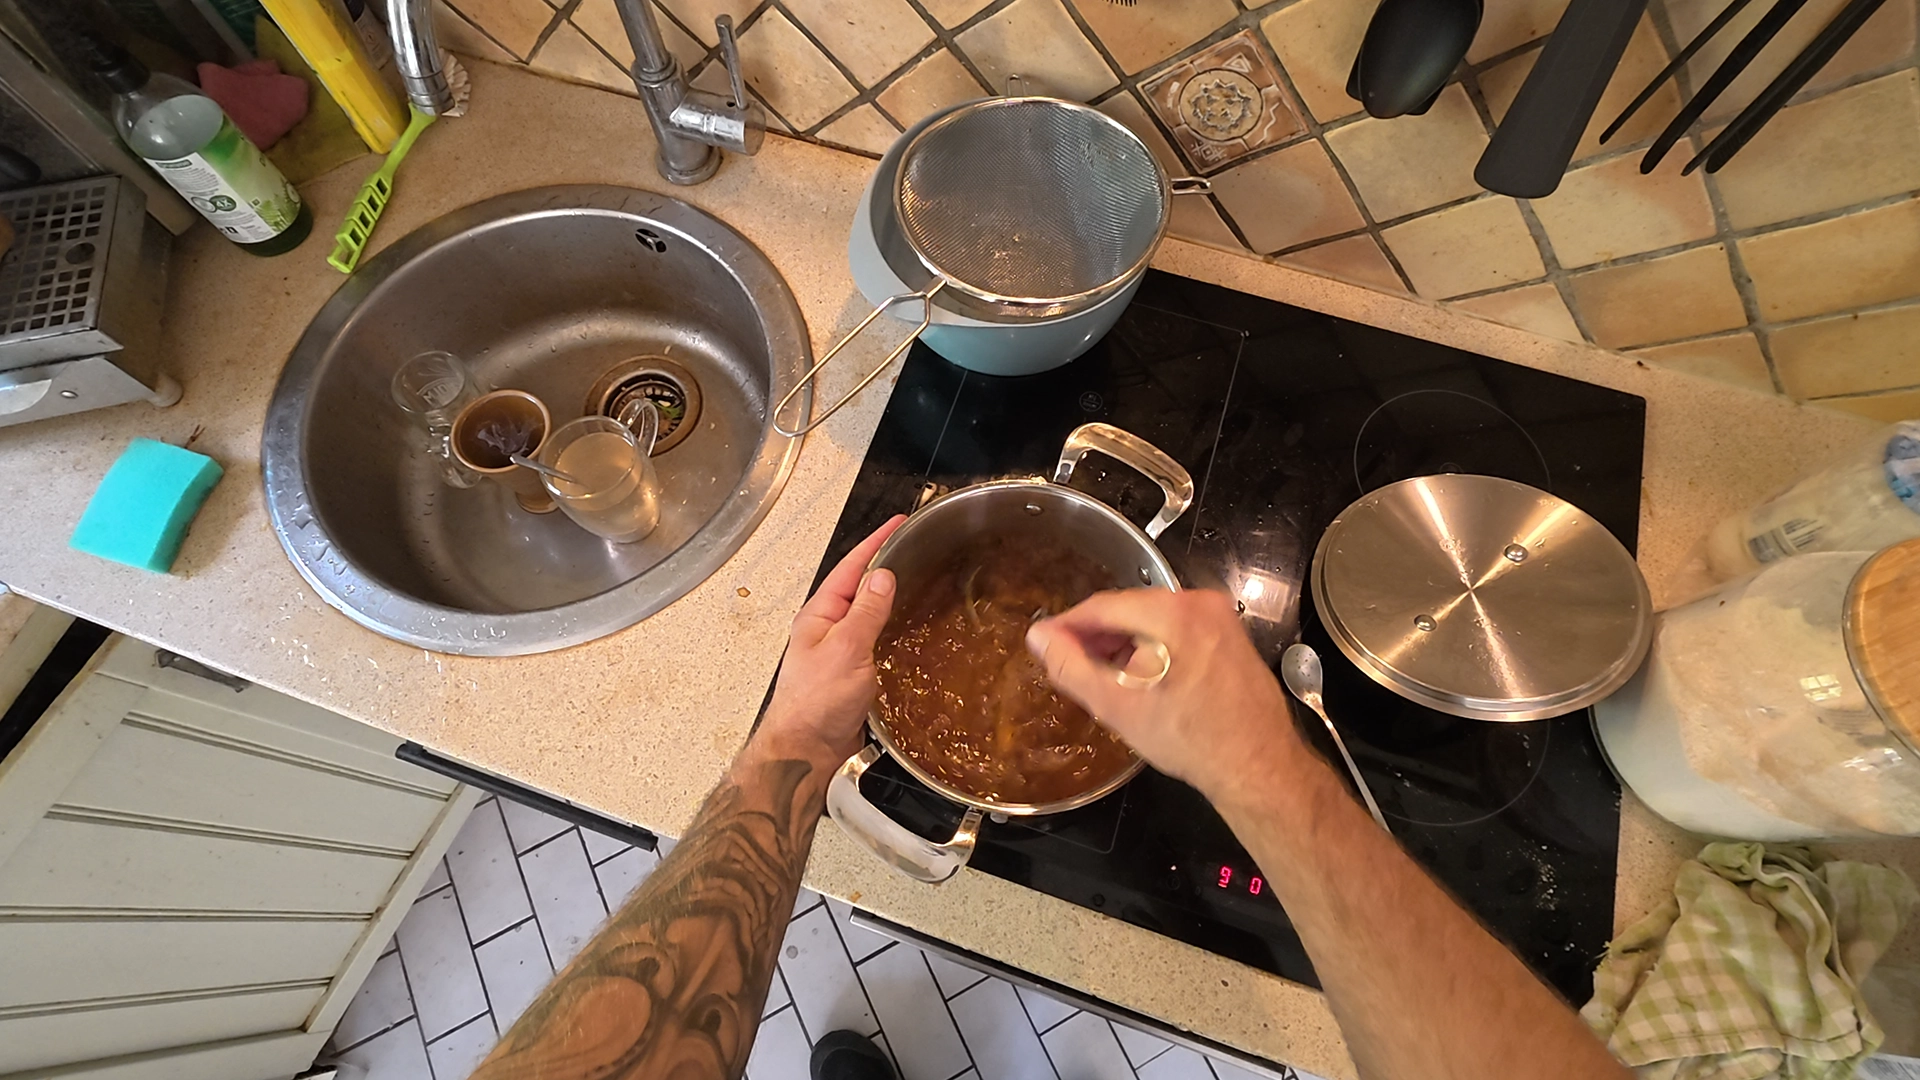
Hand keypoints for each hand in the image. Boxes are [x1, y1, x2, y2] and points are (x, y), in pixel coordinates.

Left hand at [761, 516, 905, 767]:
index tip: (899, 523)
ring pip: (870, 616)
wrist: (808, 751)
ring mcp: (841, 653)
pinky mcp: (854, 675)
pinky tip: (912, 632)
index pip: (851, 568)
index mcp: (820, 615)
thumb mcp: (846, 649)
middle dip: (886, 566)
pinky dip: (894, 631)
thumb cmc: (817, 702)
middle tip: (915, 548)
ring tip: (921, 581)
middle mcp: (829, 630)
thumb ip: (865, 612)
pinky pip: (877, 643)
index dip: (875, 543)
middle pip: (860, 588)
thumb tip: (883, 576)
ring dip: (892, 598)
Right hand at [1025, 589, 1305, 809]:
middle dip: (1097, 636)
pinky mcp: (1229, 634)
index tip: (1045, 643)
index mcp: (1172, 613)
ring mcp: (1220, 617)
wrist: (1258, 766)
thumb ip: (1071, 667)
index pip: (1102, 605)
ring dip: (1124, 642)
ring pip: (1153, 618)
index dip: (1068, 625)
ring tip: (1104, 676)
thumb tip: (1039, 637)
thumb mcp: (1118, 706)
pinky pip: (1178, 629)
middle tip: (1071, 664)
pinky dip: (1153, 646)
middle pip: (1129, 608)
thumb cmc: (1190, 740)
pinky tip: (1140, 678)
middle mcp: (1199, 603)